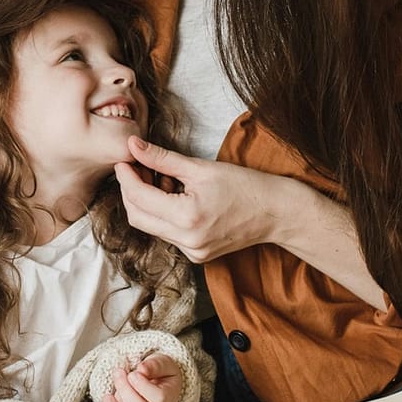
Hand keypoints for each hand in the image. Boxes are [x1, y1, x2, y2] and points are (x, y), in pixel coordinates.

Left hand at [98, 353, 183, 401]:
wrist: (157, 382)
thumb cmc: (161, 372)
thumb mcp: (163, 362)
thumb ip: (155, 365)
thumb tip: (142, 369)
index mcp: (167, 397)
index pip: (158, 398)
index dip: (143, 385)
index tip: (134, 372)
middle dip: (125, 389)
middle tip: (119, 372)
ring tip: (107, 395)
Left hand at [114, 137, 287, 261]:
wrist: (276, 213)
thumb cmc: (245, 186)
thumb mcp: (201, 168)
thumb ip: (162, 158)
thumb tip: (133, 145)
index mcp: (186, 217)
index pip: (138, 197)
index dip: (126, 177)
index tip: (124, 160)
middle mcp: (186, 241)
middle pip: (137, 217)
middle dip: (131, 191)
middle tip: (138, 167)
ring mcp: (192, 252)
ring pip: (151, 226)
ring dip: (148, 202)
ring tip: (164, 179)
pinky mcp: (197, 255)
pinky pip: (168, 233)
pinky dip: (164, 214)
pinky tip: (176, 196)